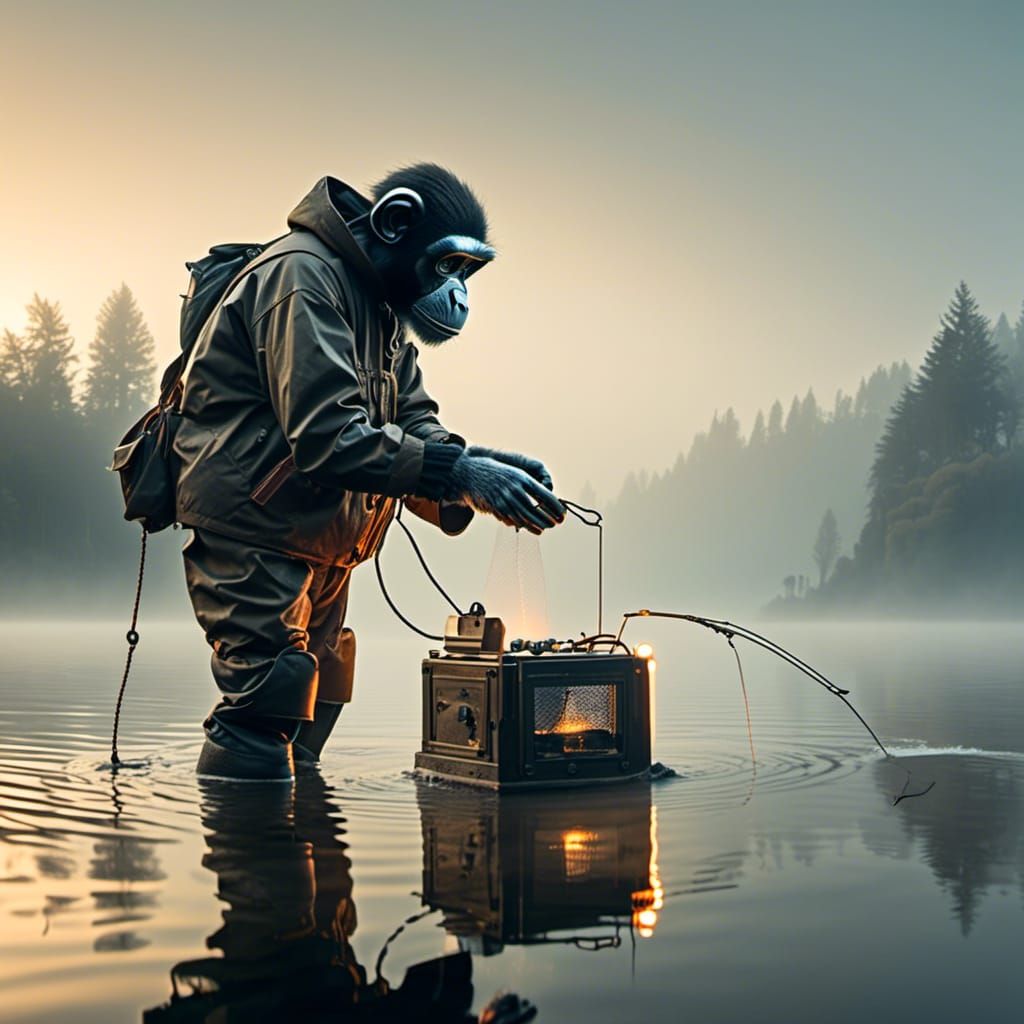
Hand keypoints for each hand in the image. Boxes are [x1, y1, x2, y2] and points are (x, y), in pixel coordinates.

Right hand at [447, 453, 563, 533]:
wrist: (468, 472)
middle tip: (557, 523)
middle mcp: (514, 489)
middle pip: (536, 510)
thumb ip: (528, 485)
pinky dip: (522, 525)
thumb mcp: (514, 473)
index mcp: (522, 478)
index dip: (555, 506)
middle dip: (548, 519)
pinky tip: (530, 528)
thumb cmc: (495, 472)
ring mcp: (503, 500)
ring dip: (537, 525)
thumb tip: (546, 498)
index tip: (562, 513)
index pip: (544, 495)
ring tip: (545, 528)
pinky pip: (512, 520)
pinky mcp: (495, 508)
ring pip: (524, 518)